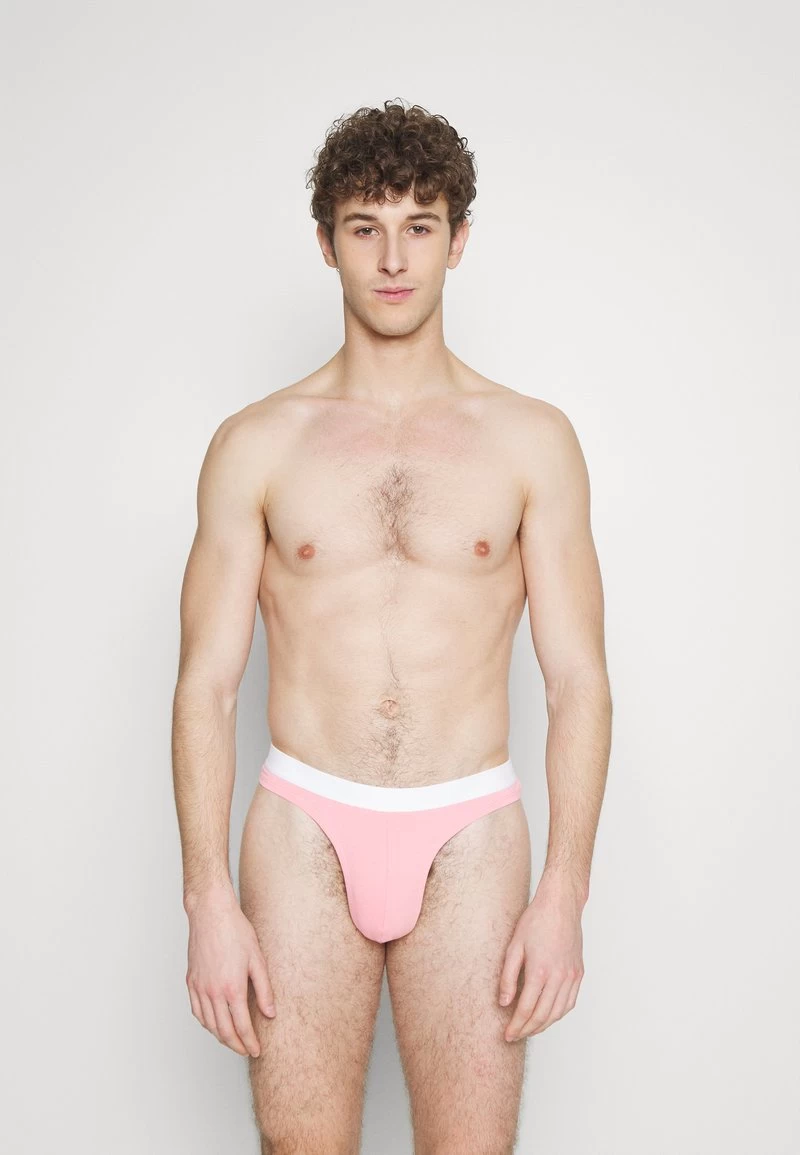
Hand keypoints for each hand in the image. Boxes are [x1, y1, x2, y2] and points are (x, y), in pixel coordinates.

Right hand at [185, 887, 275, 1056]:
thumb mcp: (257, 959)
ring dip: (220, 1037)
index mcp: (232, 988)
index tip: (256, 1050)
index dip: (249, 1042)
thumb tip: (270, 1013)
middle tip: (246, 1051)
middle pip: (223, 1031)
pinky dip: (206, 1023)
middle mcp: (213, 992)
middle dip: (236, 1045)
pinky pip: (196, 1011)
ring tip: (232, 1041)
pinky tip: (213, 1024)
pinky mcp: (191, 981)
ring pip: (208, 1024)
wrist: (211, 913)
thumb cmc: (235, 931)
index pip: (241, 1027)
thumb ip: (264, 990)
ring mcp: (199, 987)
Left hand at [498, 881, 584, 1041]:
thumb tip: (504, 1002)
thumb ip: (508, 977)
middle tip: (515, 1036)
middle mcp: (559, 977)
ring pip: (558, 1013)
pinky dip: (558, 1014)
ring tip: (529, 1029)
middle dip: (527, 1030)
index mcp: (540, 971)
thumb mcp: (514, 946)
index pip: (526, 1009)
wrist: (561, 906)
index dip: (516, 1026)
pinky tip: (548, 1016)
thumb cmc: (536, 921)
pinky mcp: (579, 974)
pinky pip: (570, 1003)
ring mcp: (571, 976)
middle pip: (543, 1016)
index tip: (507, 1035)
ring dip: (543, 1025)